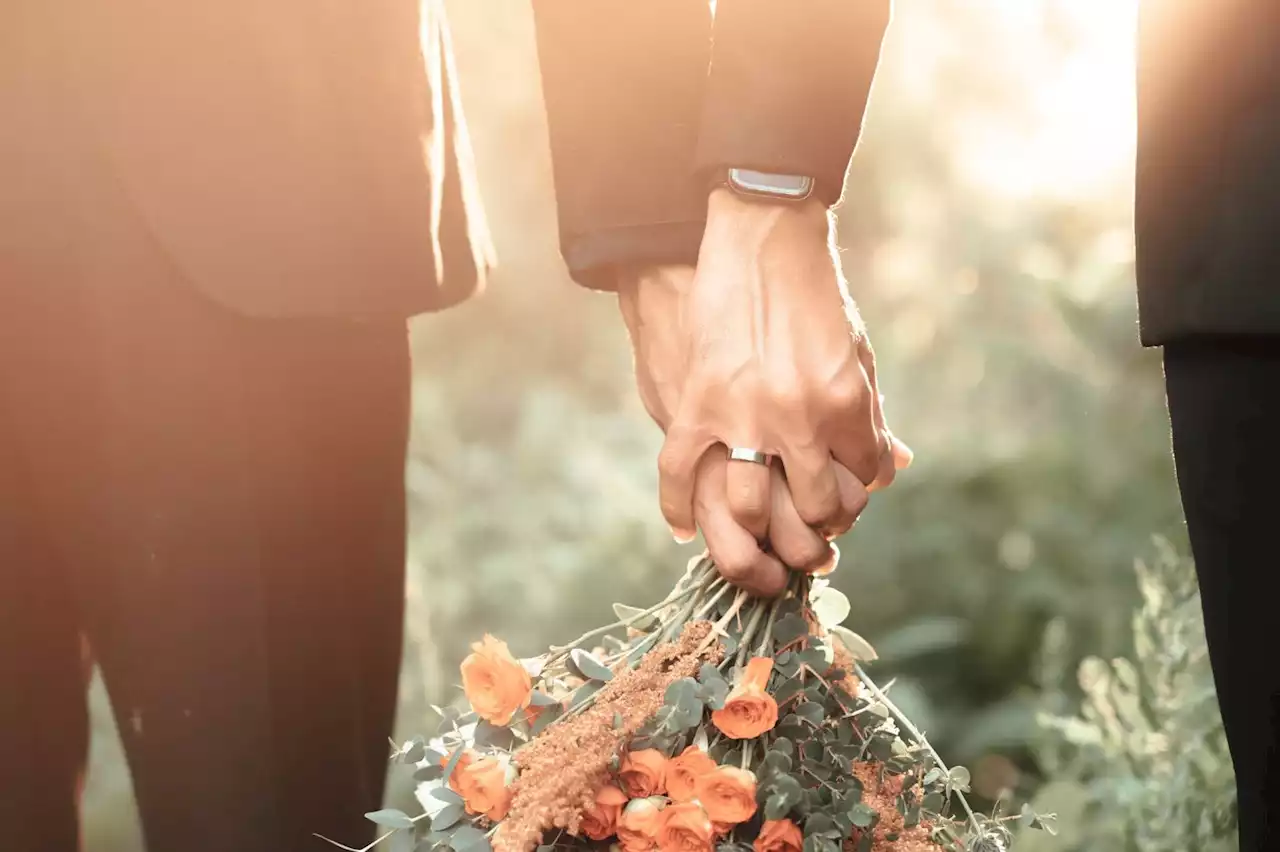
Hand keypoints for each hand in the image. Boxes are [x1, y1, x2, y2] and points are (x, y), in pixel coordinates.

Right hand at [617, 264, 867, 596]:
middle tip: (809, 536)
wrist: (762, 238)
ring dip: (756, 534)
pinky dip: (678, 508)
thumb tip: (894, 465)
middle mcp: (798, 419)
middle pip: (814, 510)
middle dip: (817, 531)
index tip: (843, 499)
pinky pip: (680, 472)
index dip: (856, 496)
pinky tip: (685, 528)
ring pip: (749, 509)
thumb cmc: (816, 294)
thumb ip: (871, 412)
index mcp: (845, 404)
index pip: (863, 481)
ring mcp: (744, 415)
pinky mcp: (697, 402)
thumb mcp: (857, 350)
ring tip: (758, 536)